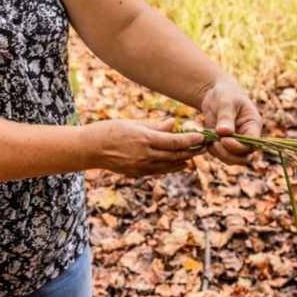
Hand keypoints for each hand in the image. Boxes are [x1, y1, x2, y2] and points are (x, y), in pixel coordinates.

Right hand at [85, 118, 206, 176]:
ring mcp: (142, 166)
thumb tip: (173, 124)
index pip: (175, 141)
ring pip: (170, 164)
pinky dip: (173, 167)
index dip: (191, 140)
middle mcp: (145, 155)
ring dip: (185, 159)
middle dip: (193, 151)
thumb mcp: (133, 123)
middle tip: (206, 146)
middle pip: (176, 154)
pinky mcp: (137, 173)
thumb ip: (154, 126)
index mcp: (145, 139)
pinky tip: (182, 164)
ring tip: (197, 154)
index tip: (203, 136)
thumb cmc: (110, 130)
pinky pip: (160, 171)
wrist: (90, 149)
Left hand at [201, 78, 261, 165]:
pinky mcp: (225, 144)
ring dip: (219, 154)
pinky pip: (221, 155)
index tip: (223, 139)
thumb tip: (224, 132)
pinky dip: (213, 151)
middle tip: (215, 143)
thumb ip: (225, 117)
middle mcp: (247, 136)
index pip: (251, 144)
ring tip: (210, 140)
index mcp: (253, 125)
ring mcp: (237, 142)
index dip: (238, 146)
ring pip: (232, 159)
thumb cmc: (225, 94)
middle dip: (228, 154)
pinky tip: (207, 140)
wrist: (215, 94)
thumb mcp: (226, 102)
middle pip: (244, 157)